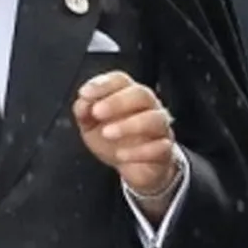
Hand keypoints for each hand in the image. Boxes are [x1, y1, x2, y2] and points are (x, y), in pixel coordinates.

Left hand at [73, 71, 178, 197]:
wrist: (133, 168)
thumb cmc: (112, 140)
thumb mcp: (91, 127)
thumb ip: (84, 113)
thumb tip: (82, 104)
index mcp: (128, 95)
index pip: (120, 80)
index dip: (103, 84)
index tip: (85, 94)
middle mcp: (148, 107)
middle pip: (141, 94)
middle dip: (118, 102)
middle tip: (97, 112)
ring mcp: (160, 128)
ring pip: (155, 119)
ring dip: (130, 125)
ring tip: (107, 134)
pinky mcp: (166, 151)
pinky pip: (160, 148)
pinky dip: (140, 152)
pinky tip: (121, 156)